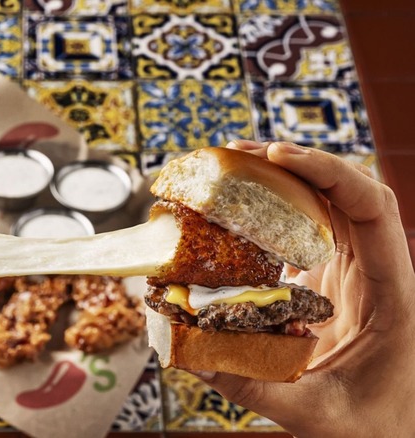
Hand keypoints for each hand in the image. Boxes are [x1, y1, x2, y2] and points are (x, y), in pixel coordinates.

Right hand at [192, 141, 414, 436]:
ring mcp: (355, 272)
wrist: (396, 435)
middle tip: (237, 153)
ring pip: (327, 205)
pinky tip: (237, 209)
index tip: (278, 154)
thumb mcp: (313, 413)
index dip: (328, 171)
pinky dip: (273, 212)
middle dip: (293, 163)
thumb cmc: (374, 427)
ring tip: (232, 168)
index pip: (371, 207)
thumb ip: (250, 385)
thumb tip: (187, 354)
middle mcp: (377, 270)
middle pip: (345, 192)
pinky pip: (307, 231)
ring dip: (282, 180)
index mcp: (393, 291)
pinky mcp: (332, 280)